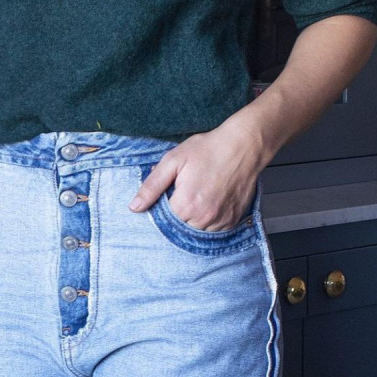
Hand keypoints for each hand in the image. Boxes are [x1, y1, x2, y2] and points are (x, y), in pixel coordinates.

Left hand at [127, 117, 267, 230]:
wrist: (242, 146)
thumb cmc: (207, 149)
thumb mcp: (173, 160)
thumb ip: (151, 186)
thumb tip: (134, 207)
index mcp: (185, 204)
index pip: (164, 220)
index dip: (163, 205)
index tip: (170, 192)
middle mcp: (204, 218)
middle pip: (180, 227)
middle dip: (178, 212)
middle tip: (185, 189)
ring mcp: (221, 221)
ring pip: (197, 230)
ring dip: (193, 218)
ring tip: (198, 193)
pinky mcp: (233, 221)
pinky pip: (214, 230)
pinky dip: (209, 219)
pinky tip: (210, 199)